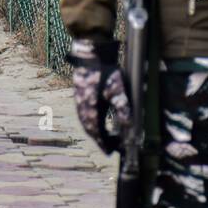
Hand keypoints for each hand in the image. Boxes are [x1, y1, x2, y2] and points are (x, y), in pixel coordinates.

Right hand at [66, 38, 129, 154]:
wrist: (92, 55)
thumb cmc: (106, 71)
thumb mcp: (118, 88)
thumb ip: (123, 107)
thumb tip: (129, 125)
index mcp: (91, 109)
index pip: (97, 132)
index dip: (103, 144)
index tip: (110, 153)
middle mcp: (82, 108)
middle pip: (90, 130)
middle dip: (100, 140)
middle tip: (110, 148)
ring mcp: (78, 102)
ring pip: (86, 123)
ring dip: (95, 132)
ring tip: (105, 137)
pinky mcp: (78, 95)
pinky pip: (83, 115)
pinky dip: (91, 123)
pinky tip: (97, 121)